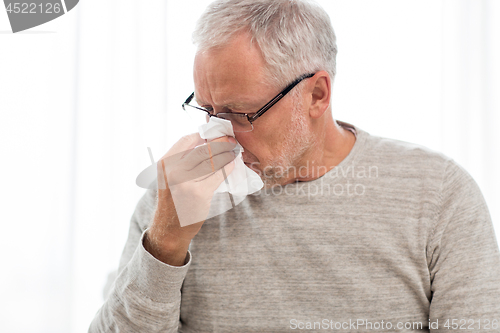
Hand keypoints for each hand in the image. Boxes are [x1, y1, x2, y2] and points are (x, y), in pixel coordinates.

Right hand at [145, 133, 235, 264]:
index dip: (203, 135)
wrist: (170, 228)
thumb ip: (183, 160)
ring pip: (213, 161)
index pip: (187, 139)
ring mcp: (186, 182)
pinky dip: (228, 167)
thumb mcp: (169, 176)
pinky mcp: (199, 193)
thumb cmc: (173, 200)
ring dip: (227, 154)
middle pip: (203, 149)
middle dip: (220, 142)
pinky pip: (219, 175)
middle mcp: (173, 171)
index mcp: (165, 163)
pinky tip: (232, 164)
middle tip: (231, 140)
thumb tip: (207, 141)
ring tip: (234, 150)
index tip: (215, 134)